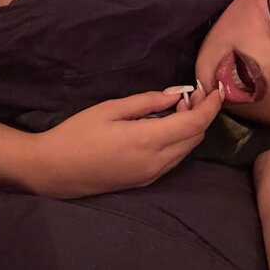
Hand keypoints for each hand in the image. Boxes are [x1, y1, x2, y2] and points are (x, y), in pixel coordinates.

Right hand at [33, 85, 223, 197]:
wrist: (53, 171)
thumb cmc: (77, 134)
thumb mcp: (110, 109)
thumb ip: (147, 102)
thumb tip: (177, 94)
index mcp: (148, 141)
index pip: (196, 124)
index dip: (211, 105)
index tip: (215, 88)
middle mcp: (156, 163)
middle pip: (196, 137)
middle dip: (201, 113)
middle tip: (189, 93)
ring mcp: (151, 175)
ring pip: (187, 150)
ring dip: (190, 127)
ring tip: (176, 107)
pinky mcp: (144, 181)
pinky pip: (174, 159)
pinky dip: (179, 140)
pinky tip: (164, 126)